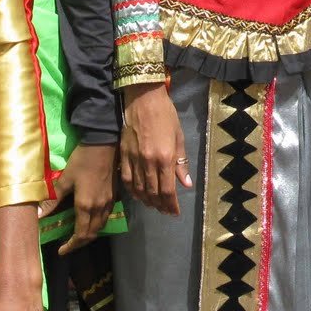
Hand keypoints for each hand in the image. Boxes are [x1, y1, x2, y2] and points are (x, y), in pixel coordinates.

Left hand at [42, 142, 117, 254]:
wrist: (103, 144)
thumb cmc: (82, 161)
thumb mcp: (65, 180)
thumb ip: (53, 200)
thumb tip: (38, 215)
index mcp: (86, 206)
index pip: (80, 235)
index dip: (71, 246)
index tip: (61, 250)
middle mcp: (100, 208)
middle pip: (92, 234)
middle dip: (80, 243)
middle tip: (68, 245)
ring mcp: (109, 203)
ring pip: (101, 227)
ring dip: (89, 234)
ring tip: (78, 234)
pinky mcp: (114, 196)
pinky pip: (106, 217)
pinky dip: (97, 224)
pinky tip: (90, 218)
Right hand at [120, 82, 191, 215]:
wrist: (143, 98)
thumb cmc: (166, 115)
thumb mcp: (179, 137)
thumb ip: (181, 162)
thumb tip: (186, 184)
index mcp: (166, 157)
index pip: (168, 190)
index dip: (171, 204)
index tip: (174, 212)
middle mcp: (149, 162)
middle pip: (153, 192)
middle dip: (160, 205)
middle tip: (164, 211)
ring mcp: (134, 159)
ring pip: (139, 189)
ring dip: (146, 201)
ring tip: (153, 205)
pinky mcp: (123, 155)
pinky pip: (126, 179)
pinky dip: (132, 191)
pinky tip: (137, 195)